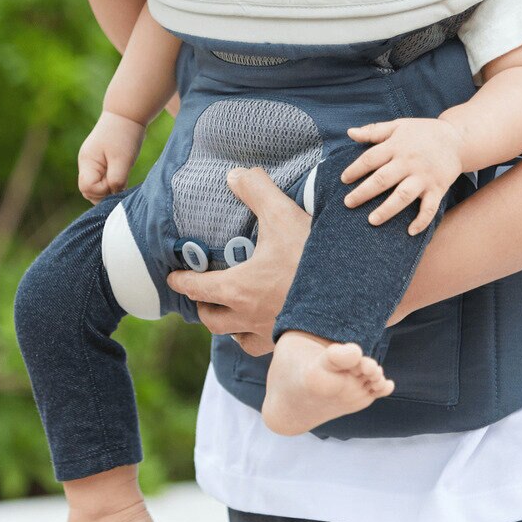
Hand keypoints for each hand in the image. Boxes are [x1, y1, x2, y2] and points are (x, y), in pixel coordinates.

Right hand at [77, 110, 144, 202]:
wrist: (128, 114)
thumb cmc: (125, 135)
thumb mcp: (123, 159)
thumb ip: (116, 179)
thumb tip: (113, 194)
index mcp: (87, 162)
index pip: (87, 188)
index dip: (102, 191)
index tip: (117, 181)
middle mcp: (86, 165)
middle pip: (89, 191)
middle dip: (104, 193)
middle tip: (121, 183)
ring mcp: (93, 164)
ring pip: (96, 187)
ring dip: (109, 189)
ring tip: (123, 178)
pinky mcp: (101, 163)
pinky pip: (103, 180)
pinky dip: (112, 182)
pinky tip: (123, 177)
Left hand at [165, 167, 310, 356]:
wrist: (349, 296)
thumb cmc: (311, 259)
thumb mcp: (283, 215)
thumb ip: (257, 192)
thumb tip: (234, 175)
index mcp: (237, 289)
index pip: (196, 288)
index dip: (181, 281)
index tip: (173, 278)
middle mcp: (247, 316)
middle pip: (211, 318)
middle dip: (203, 305)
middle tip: (203, 293)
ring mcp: (268, 332)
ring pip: (234, 337)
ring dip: (226, 325)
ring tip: (230, 312)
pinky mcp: (288, 341)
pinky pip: (261, 346)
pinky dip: (254, 337)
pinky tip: (263, 325)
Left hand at [341, 118, 464, 233]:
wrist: (457, 139)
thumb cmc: (423, 132)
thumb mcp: (398, 125)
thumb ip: (373, 130)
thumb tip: (350, 133)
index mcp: (397, 146)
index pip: (370, 159)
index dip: (355, 169)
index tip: (344, 180)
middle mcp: (409, 162)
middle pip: (383, 179)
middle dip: (363, 192)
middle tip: (348, 203)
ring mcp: (424, 177)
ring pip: (403, 195)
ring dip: (387, 209)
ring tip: (372, 220)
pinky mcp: (438, 188)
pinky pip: (430, 208)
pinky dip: (422, 221)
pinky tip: (410, 232)